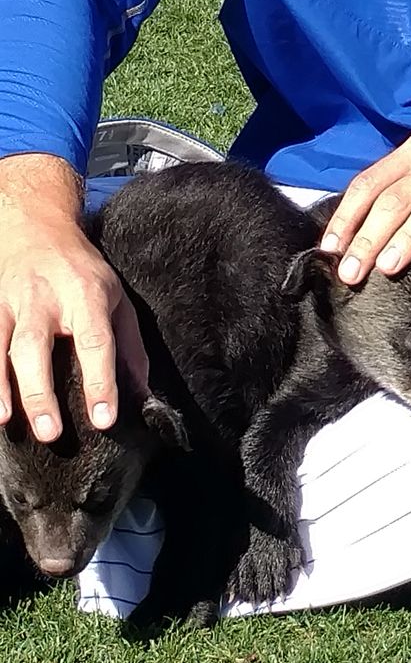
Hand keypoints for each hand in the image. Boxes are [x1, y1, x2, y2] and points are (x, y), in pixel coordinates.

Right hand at [0, 154, 147, 441]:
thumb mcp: (117, 299)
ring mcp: (10, 303)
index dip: (100, 380)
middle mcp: (45, 297)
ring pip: (1, 345)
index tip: (104, 419)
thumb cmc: (84, 273)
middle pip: (37, 345)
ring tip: (8, 422)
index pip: (95, 340)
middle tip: (51, 433)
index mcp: (86, 294)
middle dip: (41, 391)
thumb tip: (145, 400)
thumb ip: (130, 349)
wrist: (37, 229)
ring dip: (2, 386)